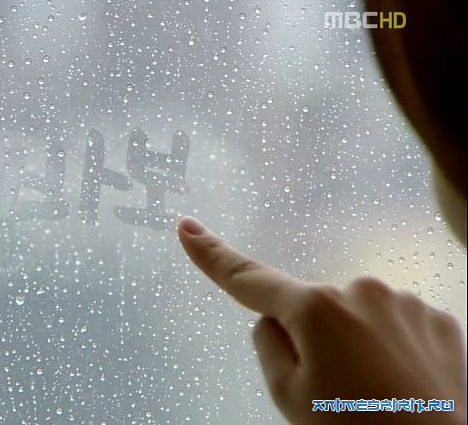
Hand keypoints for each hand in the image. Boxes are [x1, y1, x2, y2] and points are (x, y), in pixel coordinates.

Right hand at [177, 216, 466, 423]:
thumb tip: (276, 320)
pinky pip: (395, 324)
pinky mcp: (439, 319)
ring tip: (373, 393)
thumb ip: (268, 345)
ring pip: (356, 316)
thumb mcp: (289, 397)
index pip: (250, 279)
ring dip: (356, 343)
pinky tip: (403, 384)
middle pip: (312, 308)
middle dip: (314, 338)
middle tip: (333, 390)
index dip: (213, 255)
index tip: (187, 228)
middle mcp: (360, 290)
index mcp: (315, 309)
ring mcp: (405, 302)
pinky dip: (392, 348)